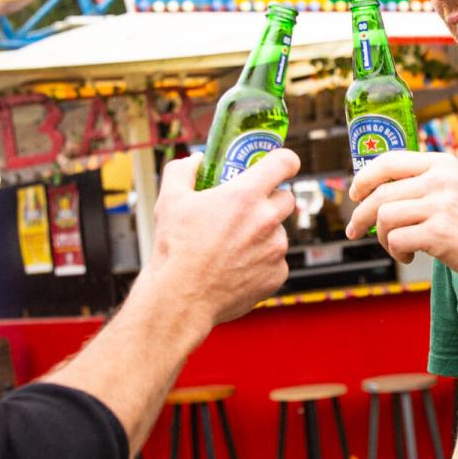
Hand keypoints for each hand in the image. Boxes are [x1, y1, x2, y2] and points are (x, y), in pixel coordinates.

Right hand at [143, 150, 297, 328]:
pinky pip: (276, 261)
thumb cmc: (175, 249)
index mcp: (245, 195)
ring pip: (279, 232)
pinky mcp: (277, 275)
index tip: (279, 164)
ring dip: (264, 234)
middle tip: (247, 210)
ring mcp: (275, 249)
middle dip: (270, 199)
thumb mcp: (170, 200)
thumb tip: (196, 161)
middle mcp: (266, 220)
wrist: (181, 298)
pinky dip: (262, 262)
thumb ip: (183, 170)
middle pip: (287, 197)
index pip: (285, 162)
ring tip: (233, 246)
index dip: (284, 160)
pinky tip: (237, 268)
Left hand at [345, 152, 457, 284]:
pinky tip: (410, 256)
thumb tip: (378, 191)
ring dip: (381, 237)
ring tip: (396, 247)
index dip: (364, 177)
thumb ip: (425, 182)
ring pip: (384, 217)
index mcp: (442, 164)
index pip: (389, 161)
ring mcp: (440, 205)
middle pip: (380, 193)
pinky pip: (396, 240)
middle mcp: (440, 180)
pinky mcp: (439, 233)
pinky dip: (396, 252)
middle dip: (360, 215)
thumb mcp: (456, 187)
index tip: (354, 193)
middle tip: (355, 230)